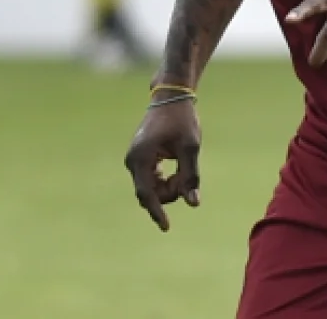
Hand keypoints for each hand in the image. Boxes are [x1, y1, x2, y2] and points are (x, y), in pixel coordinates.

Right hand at [123, 96, 201, 231]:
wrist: (170, 97)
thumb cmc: (182, 120)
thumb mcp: (190, 147)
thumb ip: (191, 176)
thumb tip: (193, 203)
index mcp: (141, 158)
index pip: (147, 193)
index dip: (157, 211)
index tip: (166, 228)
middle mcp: (132, 161)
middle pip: (150, 193)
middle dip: (170, 193)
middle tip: (188, 177)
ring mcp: (134, 160)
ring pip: (151, 189)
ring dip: (168, 187)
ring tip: (183, 170)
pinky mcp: (140, 159)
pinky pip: (150, 180)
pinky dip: (164, 181)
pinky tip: (175, 172)